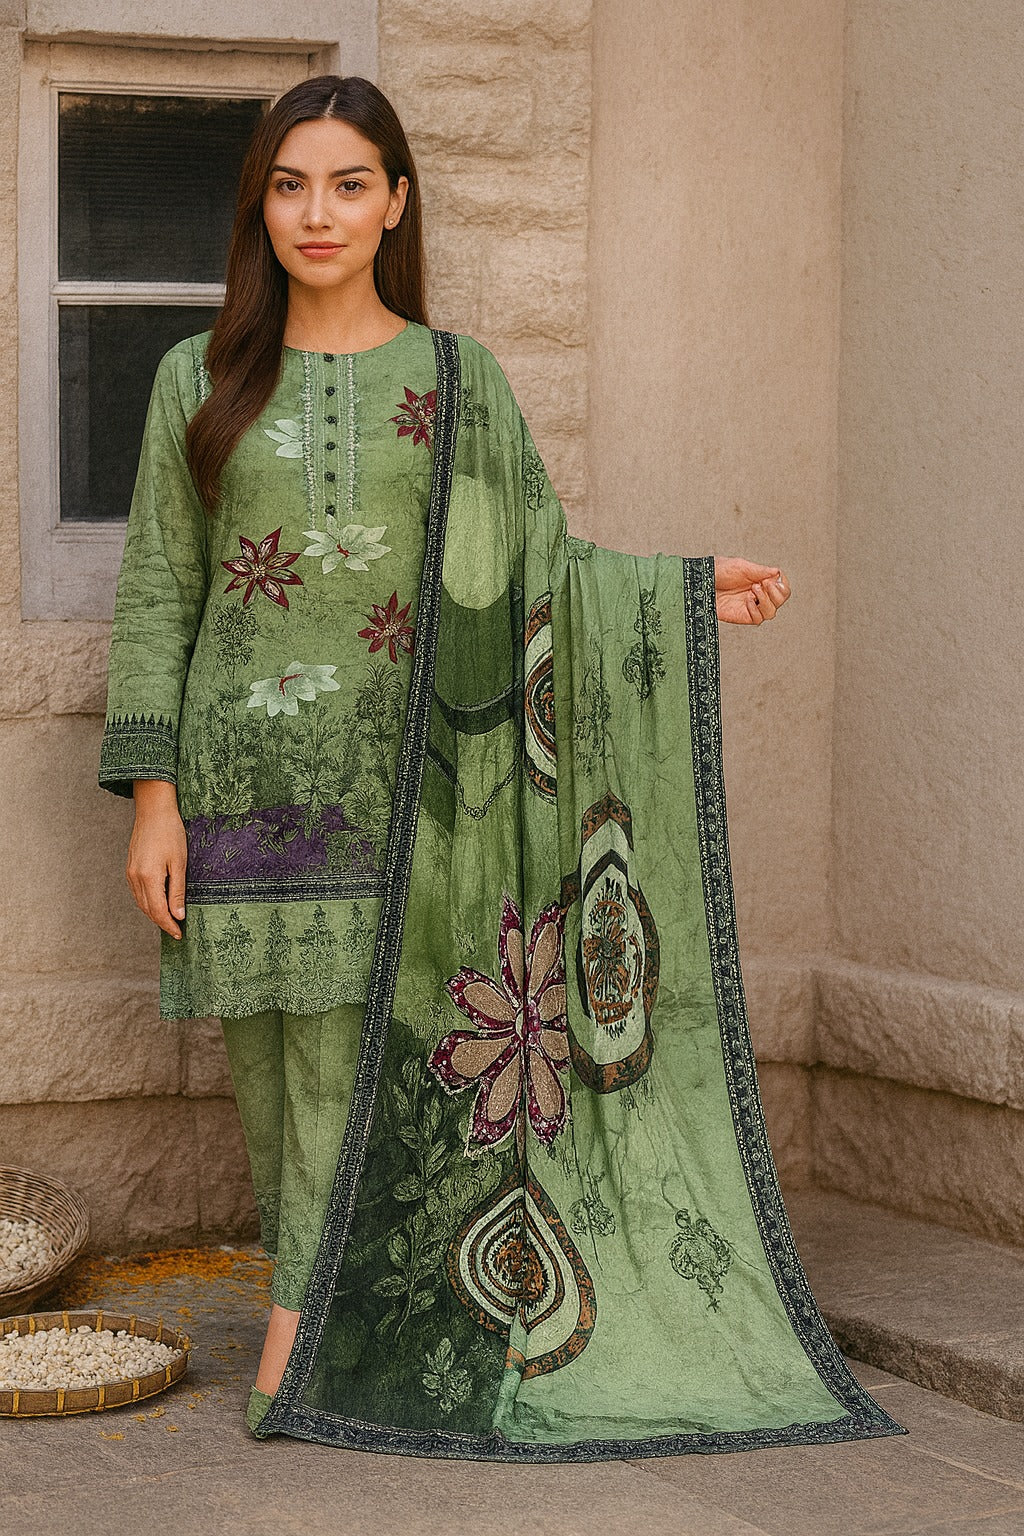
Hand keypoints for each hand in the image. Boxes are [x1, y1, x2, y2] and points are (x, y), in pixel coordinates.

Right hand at [127, 780, 187, 939]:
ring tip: (170, 920)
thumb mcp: (179, 863)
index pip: (158, 911)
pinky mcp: (130, 868)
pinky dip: (148, 902)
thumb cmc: (170, 833)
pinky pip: (138, 892)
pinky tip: (159, 903)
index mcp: (148, 877)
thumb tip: (178, 915)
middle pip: (147, 909)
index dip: (168, 925)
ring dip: (154, 913)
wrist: (154, 811)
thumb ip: (177, 891)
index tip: (179, 934)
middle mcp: (135, 878)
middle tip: (177, 931)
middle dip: (162, 922)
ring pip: (141, 902)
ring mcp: (130, 873)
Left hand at [714, 557, 790, 624]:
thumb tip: (777, 572)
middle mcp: (758, 594)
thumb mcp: (740, 566)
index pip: (782, 586)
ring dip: (766, 601)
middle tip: (763, 584)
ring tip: (753, 590)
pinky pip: (758, 619)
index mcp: (760, 580)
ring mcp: (751, 606)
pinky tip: (747, 601)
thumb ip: (760, 571)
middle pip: (780, 600)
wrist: (700, 583)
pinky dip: (756, 610)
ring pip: (771, 612)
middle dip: (776, 593)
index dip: (782, 585)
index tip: (773, 579)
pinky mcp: (743, 616)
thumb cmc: (717, 571)